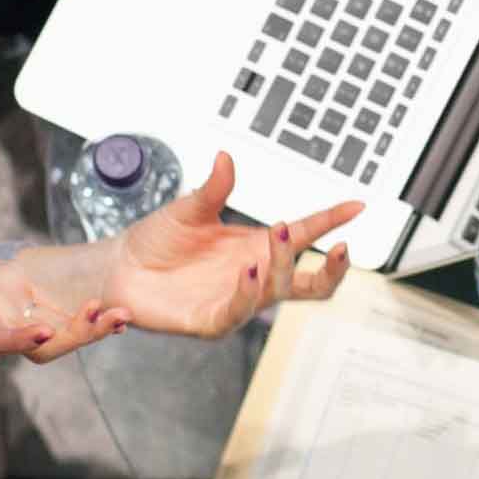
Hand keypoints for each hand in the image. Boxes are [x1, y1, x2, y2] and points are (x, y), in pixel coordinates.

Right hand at [0, 131, 112, 361]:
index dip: (14, 339)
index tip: (42, 332)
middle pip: (34, 344)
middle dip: (72, 337)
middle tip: (108, 316)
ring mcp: (4, 312)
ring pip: (50, 336)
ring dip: (85, 331)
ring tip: (122, 314)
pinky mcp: (15, 303)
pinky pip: (52, 318)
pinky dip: (80, 319)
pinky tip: (112, 308)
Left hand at [105, 155, 364, 335]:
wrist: (120, 268)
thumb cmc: (157, 240)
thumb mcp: (188, 208)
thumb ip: (212, 188)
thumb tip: (225, 157)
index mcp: (257, 246)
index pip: (305, 234)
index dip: (332, 221)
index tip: (358, 205)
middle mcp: (255, 275)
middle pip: (311, 284)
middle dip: (333, 270)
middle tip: (340, 245)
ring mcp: (236, 300)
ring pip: (279, 294)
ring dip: (283, 267)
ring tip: (275, 236)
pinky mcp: (211, 321)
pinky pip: (237, 312)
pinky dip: (247, 291)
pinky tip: (249, 269)